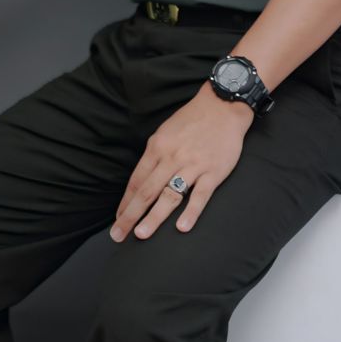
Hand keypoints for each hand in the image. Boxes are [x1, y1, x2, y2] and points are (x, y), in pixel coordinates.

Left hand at [110, 85, 252, 242]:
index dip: (125, 202)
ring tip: (141, 235)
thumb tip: (142, 180)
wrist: (222, 106)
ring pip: (169, 196)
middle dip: (130, 215)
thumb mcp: (165, 133)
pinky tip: (182, 228)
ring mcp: (192, 166)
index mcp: (157, 148)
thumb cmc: (191, 121)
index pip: (136, 181)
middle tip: (118, 235)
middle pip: (147, 192)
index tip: (118, 219)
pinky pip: (200, 195)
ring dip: (154, 217)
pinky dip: (191, 212)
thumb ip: (154, 156)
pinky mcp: (213, 172)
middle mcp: (171, 158)